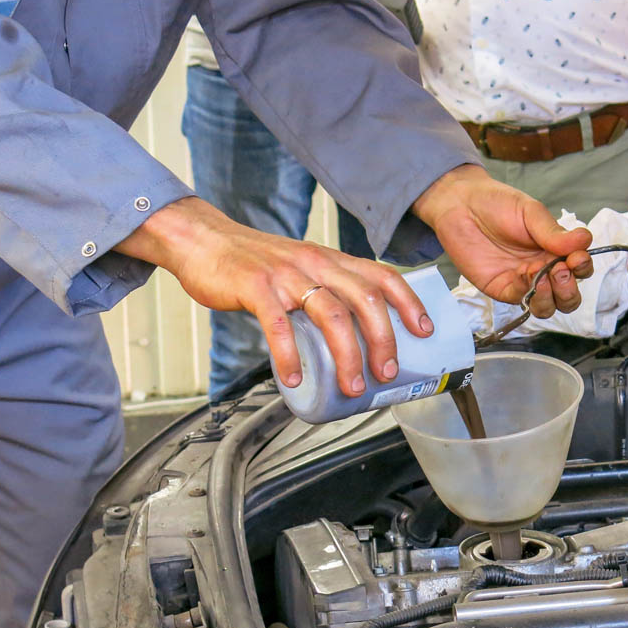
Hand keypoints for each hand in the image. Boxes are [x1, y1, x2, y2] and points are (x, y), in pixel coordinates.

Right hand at [117, 197, 429, 395]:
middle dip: (383, 341)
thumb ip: (326, 292)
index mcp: (331, 260)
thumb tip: (355, 338)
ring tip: (351, 387)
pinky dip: (289, 356)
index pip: (382, 276)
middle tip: (385, 374)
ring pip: (331, 314)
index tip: (424, 331)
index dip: (409, 302)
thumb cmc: (255, 263)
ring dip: (347, 356)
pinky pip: (279, 325)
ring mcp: (286, 274)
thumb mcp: (302, 268)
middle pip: (365, 300)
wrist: (203, 241)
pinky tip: (293, 378)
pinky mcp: (255, 287)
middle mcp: (316, 263)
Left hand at [412, 164, 593, 315]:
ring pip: (547, 307)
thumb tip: (585, 240)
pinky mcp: (501, 288)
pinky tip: (524, 277)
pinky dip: (527, 294)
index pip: (579, 269)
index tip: (576, 258)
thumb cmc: (498, 203)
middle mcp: (542, 269)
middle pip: (567, 297)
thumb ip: (554, 233)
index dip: (582, 268)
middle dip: (569, 291)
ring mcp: (522, 282)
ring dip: (550, 298)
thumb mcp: (531, 213)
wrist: (461, 204)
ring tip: (542, 278)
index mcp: (555, 250)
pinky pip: (520, 300)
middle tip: (560, 272)